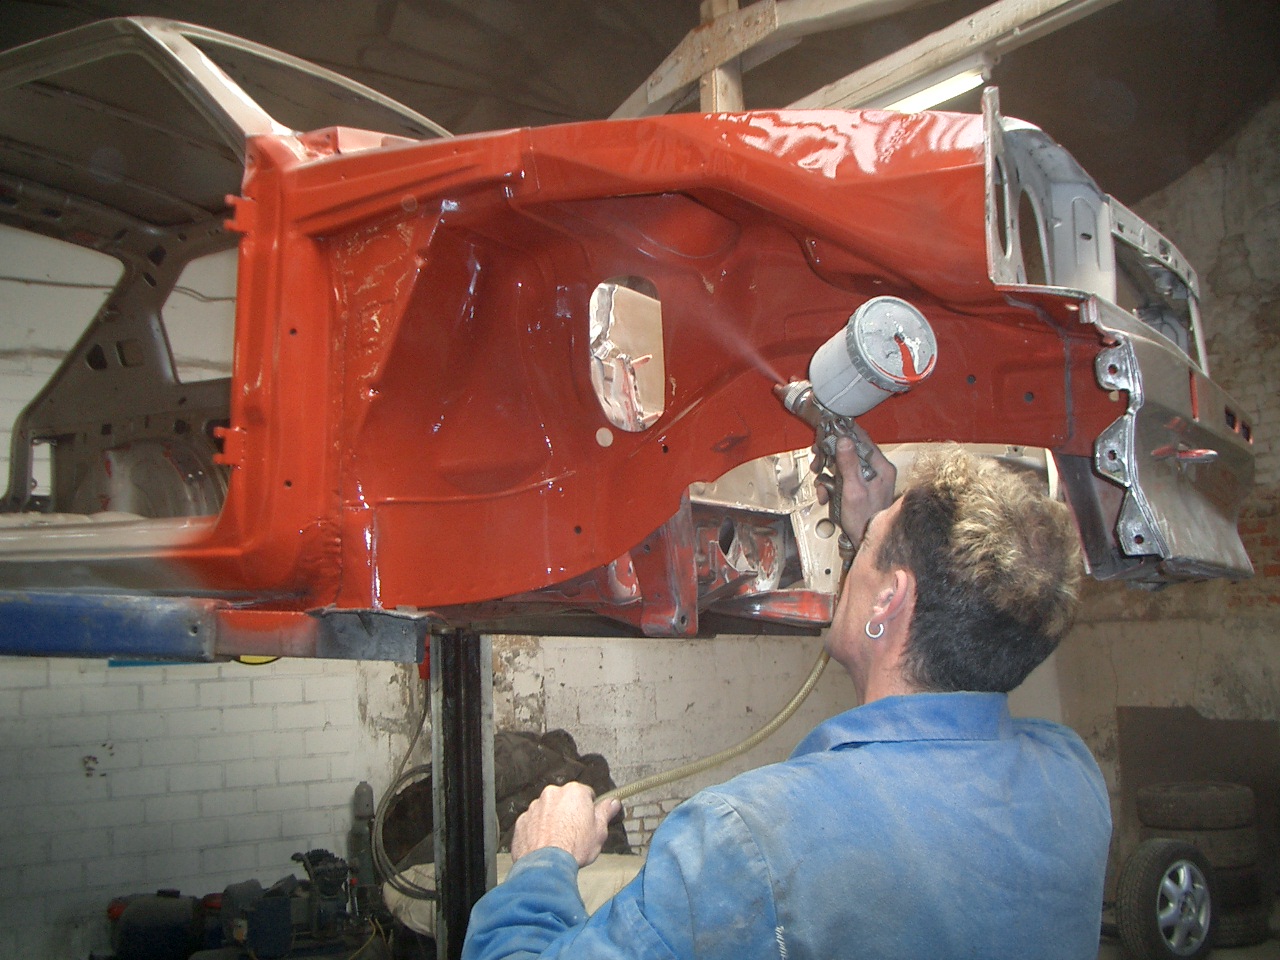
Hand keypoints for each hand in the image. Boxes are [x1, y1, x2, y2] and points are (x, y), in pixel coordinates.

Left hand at [510, 782, 622, 866]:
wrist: (546, 866)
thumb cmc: (574, 848)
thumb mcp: (599, 831)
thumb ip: (605, 813)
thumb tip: (614, 803)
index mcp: (574, 792)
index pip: (586, 794)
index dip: (589, 808)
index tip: (589, 820)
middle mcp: (552, 794)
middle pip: (564, 801)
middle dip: (569, 813)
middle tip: (574, 833)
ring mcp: (534, 807)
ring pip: (547, 811)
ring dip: (552, 821)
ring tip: (558, 842)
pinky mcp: (522, 821)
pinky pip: (532, 823)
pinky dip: (537, 831)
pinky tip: (544, 845)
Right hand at [814, 424, 895, 549]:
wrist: (867, 541)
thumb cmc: (865, 519)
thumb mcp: (853, 490)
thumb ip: (849, 464)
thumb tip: (844, 440)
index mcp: (880, 467)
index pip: (862, 439)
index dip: (844, 433)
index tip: (829, 430)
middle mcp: (876, 470)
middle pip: (849, 451)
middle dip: (830, 458)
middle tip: (818, 463)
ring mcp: (868, 479)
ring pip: (842, 465)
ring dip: (827, 474)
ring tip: (822, 486)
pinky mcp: (859, 488)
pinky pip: (841, 478)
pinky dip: (830, 485)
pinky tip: (827, 496)